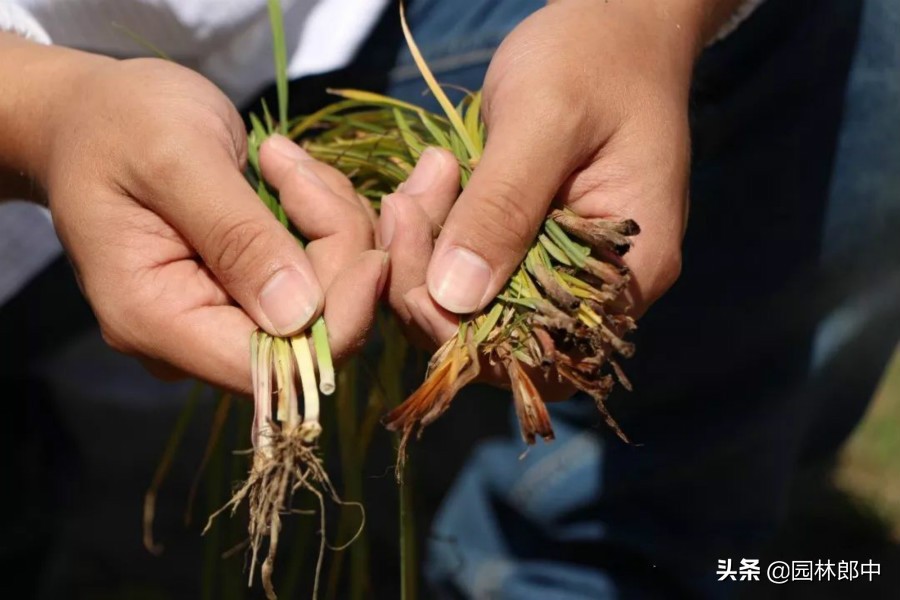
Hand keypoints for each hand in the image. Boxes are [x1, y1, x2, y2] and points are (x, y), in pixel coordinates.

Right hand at [10, 44, 383, 390]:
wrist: (92, 116)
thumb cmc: (119, 123)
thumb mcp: (176, 158)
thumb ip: (236, 235)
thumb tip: (300, 315)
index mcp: (154, 319)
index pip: (270, 366)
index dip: (338, 319)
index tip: (371, 250)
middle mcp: (192, 338)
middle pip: (312, 333)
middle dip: (337, 249)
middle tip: (298, 168)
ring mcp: (224, 318)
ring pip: (329, 302)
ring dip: (334, 225)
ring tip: (284, 160)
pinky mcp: (252, 294)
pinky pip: (321, 277)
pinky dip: (327, 225)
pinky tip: (293, 177)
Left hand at [383, 0, 735, 387]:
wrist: (617, 23)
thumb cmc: (594, 57)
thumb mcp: (546, 120)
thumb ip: (504, 206)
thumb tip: (455, 297)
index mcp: (629, 270)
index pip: (541, 353)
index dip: (465, 332)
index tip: (416, 253)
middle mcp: (598, 288)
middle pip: (500, 342)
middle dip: (433, 288)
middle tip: (406, 204)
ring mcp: (564, 269)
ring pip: (477, 311)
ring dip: (427, 260)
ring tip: (418, 186)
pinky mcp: (533, 247)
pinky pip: (474, 273)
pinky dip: (437, 242)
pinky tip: (426, 191)